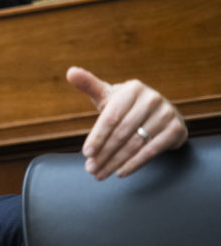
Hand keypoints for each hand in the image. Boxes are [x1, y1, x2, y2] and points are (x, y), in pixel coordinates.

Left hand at [67, 66, 187, 179]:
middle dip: (104, 154)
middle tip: (91, 170)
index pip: (111, 117)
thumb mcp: (108, 95)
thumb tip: (70, 72)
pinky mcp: (175, 129)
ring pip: (135, 144)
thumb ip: (89, 85)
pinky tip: (121, 172)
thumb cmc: (126, 106)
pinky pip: (152, 150)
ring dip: (115, 162)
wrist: (159, 113)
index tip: (86, 153)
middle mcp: (151, 99)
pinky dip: (134, 163)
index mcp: (132, 89)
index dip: (97, 136)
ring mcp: (166, 113)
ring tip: (100, 174)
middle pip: (122, 133)